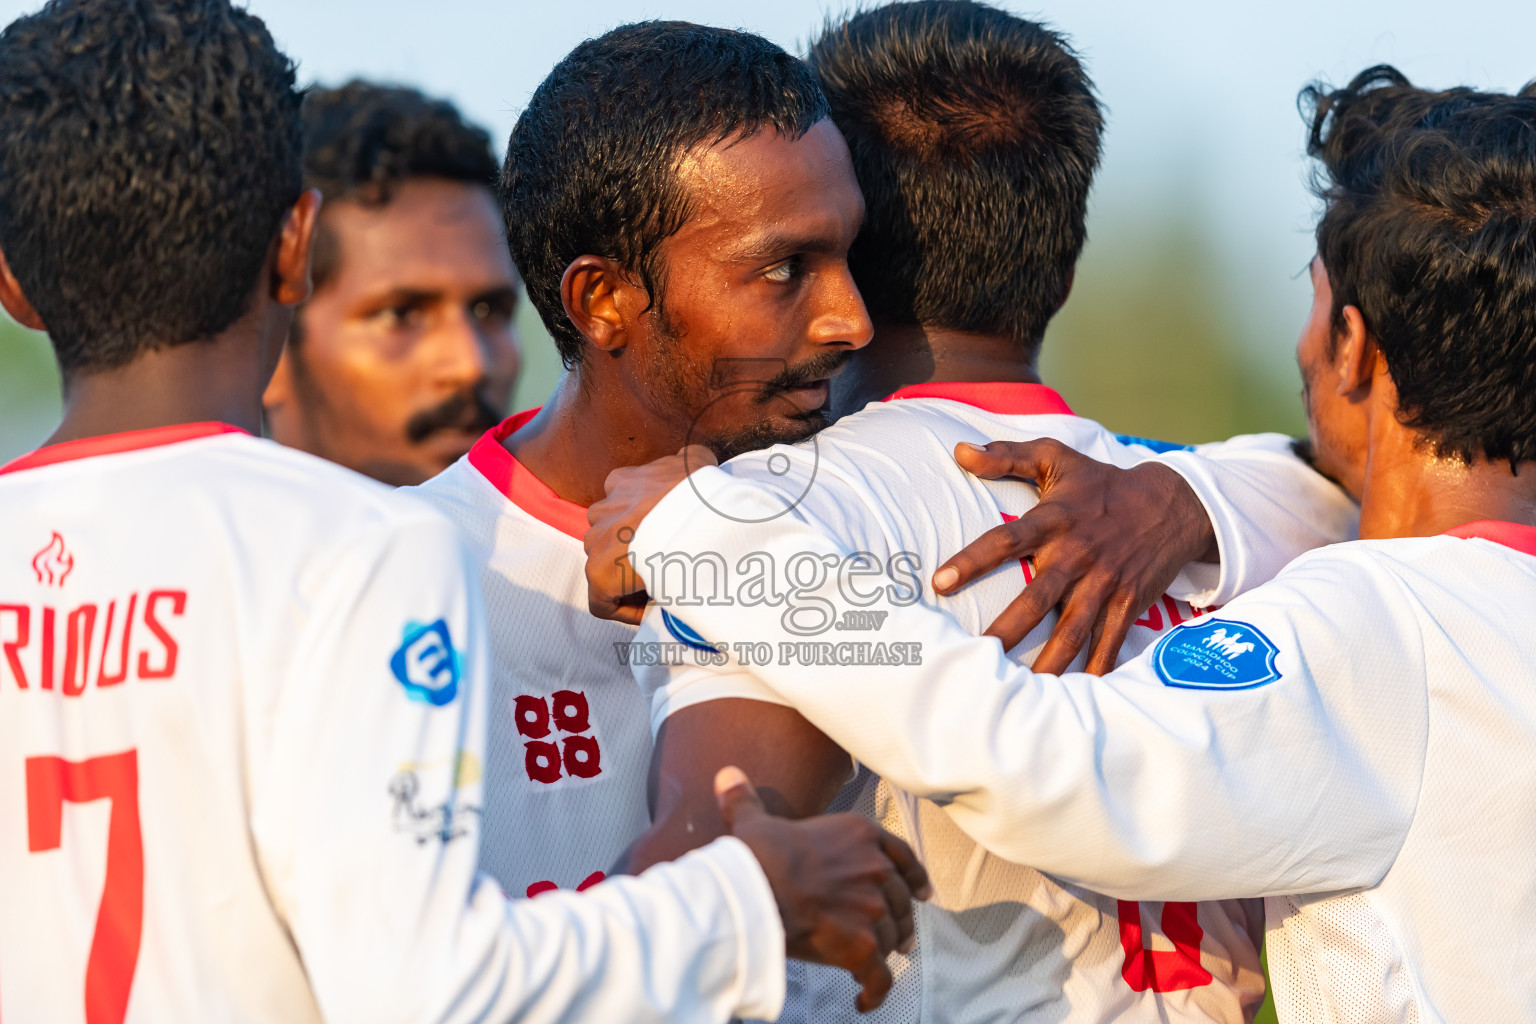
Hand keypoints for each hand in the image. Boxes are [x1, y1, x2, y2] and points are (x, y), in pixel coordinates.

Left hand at [584, 445, 716, 623]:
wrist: (698, 514)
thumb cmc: (702, 490)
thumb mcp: (695, 460)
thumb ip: (686, 461)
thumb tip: (692, 462)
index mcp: (622, 483)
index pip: (620, 507)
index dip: (641, 530)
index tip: (663, 546)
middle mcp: (603, 510)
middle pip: (608, 537)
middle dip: (631, 553)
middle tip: (663, 567)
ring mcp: (597, 540)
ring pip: (604, 567)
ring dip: (627, 578)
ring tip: (660, 588)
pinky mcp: (598, 572)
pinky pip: (602, 601)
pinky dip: (624, 609)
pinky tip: (652, 610)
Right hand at [717, 766, 930, 1012]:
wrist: (755, 891)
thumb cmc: (757, 856)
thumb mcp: (754, 821)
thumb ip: (748, 800)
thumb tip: (728, 776)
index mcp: (861, 834)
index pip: (902, 855)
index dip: (914, 876)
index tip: (922, 890)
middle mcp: (875, 869)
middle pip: (899, 901)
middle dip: (900, 919)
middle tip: (897, 935)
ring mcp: (873, 908)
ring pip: (892, 937)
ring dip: (886, 951)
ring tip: (875, 963)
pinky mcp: (863, 946)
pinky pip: (879, 976)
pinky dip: (876, 991)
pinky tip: (865, 1000)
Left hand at [931, 438, 1216, 673]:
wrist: (1173, 503)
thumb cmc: (1101, 483)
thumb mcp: (1056, 458)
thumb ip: (1007, 456)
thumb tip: (960, 450)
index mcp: (1055, 520)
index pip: (1005, 539)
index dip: (972, 560)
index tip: (938, 582)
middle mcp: (1078, 554)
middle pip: (1038, 597)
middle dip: (1008, 630)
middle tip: (975, 658)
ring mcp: (1105, 582)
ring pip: (1073, 629)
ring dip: (1048, 662)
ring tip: (1020, 692)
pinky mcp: (1129, 602)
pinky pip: (1110, 641)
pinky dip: (1096, 669)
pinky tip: (1078, 696)